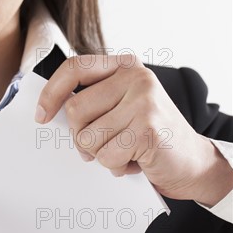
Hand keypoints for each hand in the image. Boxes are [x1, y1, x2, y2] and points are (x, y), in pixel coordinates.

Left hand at [35, 53, 232, 205]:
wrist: (191, 160)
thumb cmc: (147, 135)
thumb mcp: (120, 107)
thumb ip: (92, 101)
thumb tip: (46, 110)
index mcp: (124, 66)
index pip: (74, 67)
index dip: (51, 93)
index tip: (41, 116)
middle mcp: (135, 77)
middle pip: (75, 109)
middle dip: (81, 136)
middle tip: (102, 144)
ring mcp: (143, 101)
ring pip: (87, 137)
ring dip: (100, 154)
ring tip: (124, 151)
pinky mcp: (147, 128)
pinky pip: (106, 155)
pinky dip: (115, 166)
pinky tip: (135, 160)